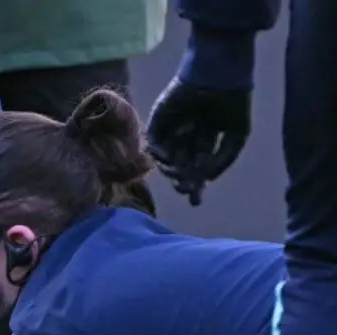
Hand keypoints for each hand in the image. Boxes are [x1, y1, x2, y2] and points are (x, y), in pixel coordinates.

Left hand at [147, 78, 250, 206]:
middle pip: (181, 165)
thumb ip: (223, 159)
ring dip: (171, 171)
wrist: (221, 74)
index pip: (198, 165)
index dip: (196, 183)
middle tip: (187, 191)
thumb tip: (207, 179)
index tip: (196, 202)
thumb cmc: (234, 101)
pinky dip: (159, 154)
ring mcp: (172, 127)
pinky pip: (154, 142)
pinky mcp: (159, 118)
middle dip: (183, 180)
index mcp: (206, 137)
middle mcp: (187, 134)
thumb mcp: (237, 135)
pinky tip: (169, 161)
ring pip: (166, 157)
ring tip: (181, 176)